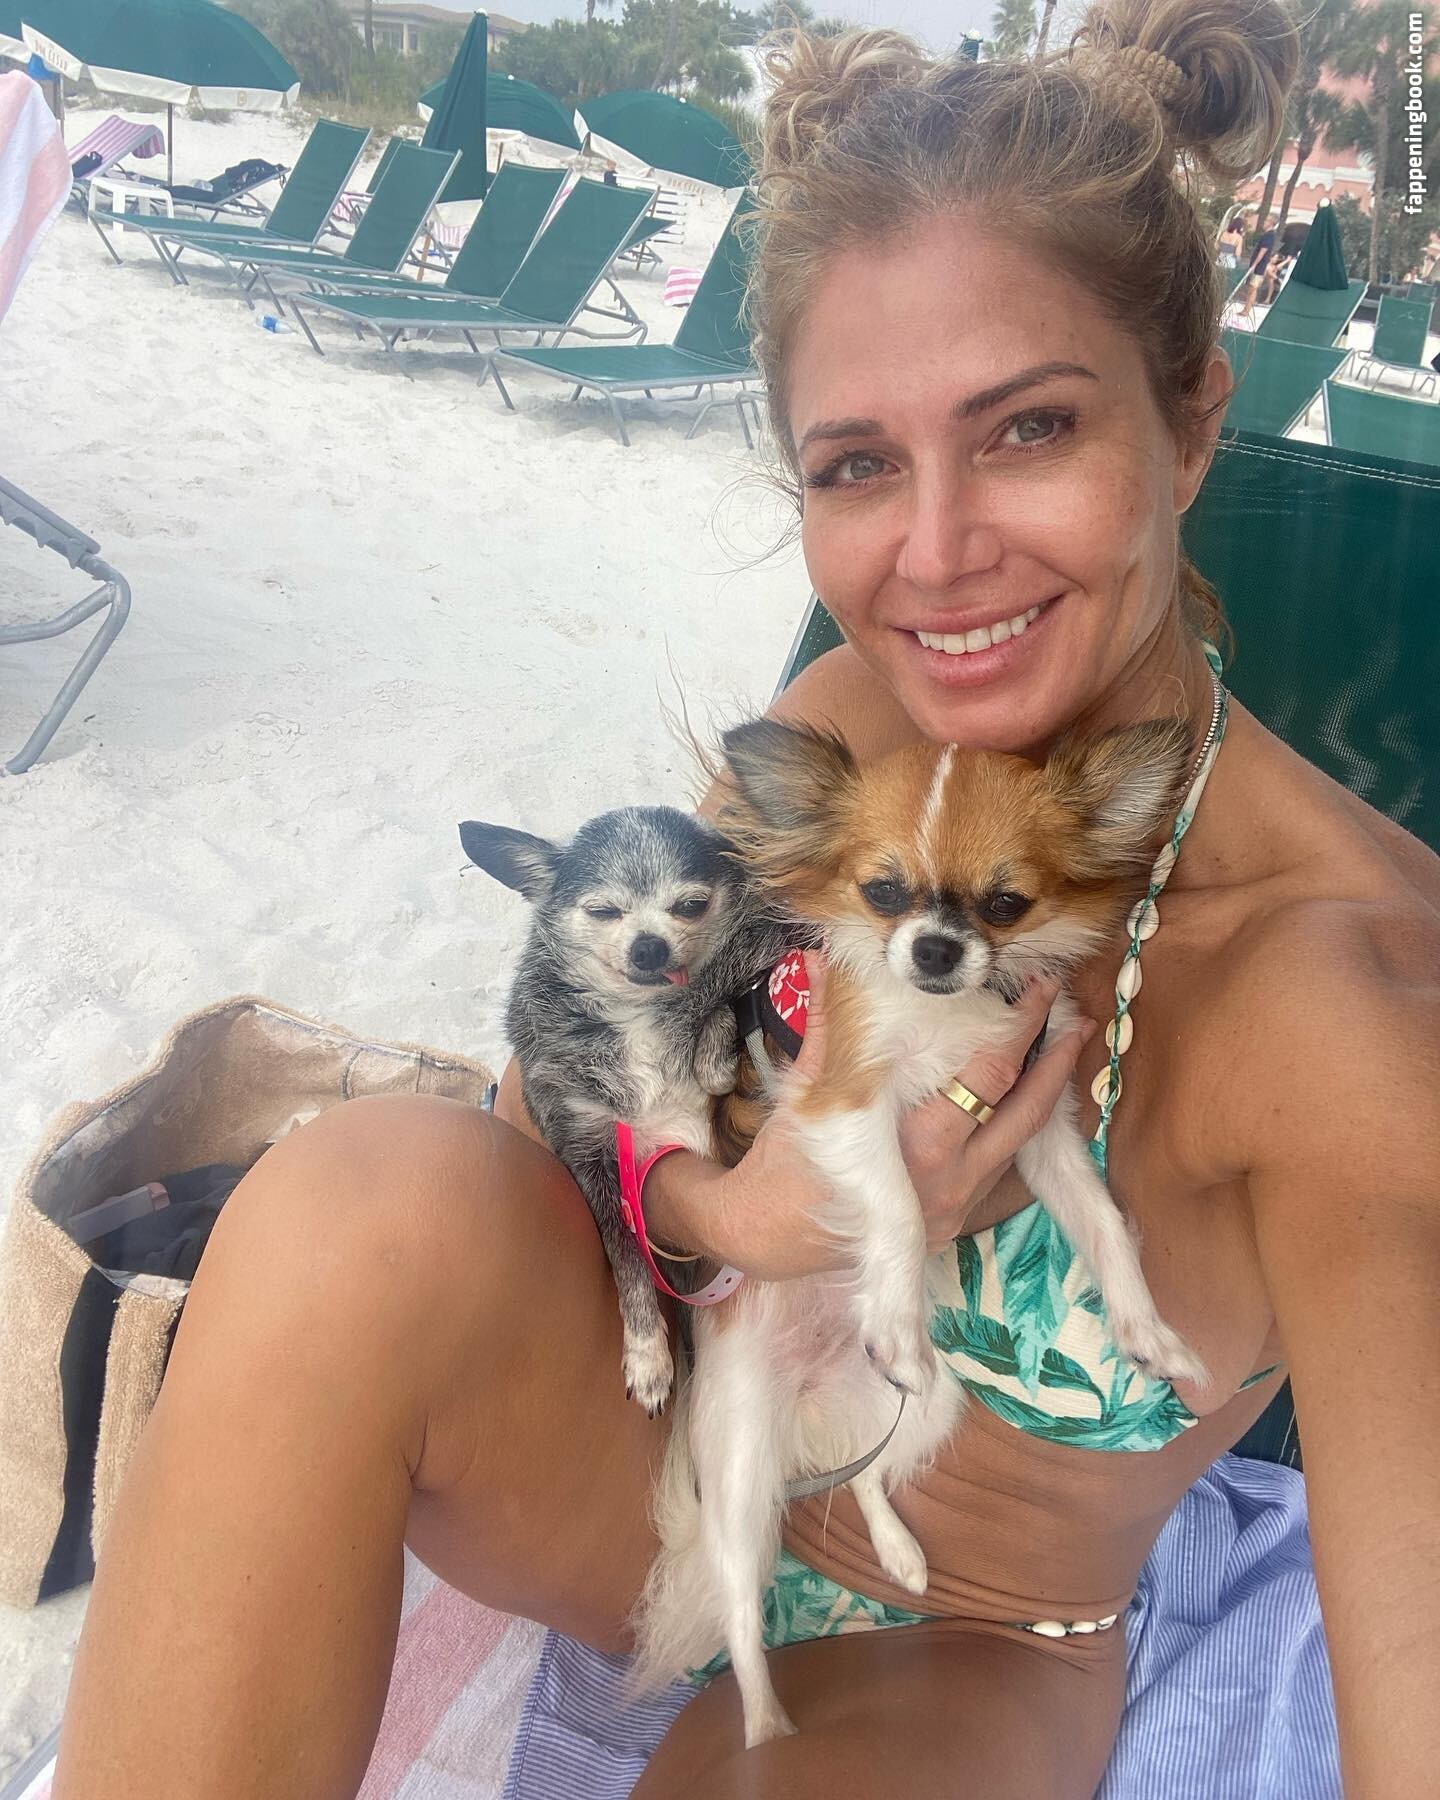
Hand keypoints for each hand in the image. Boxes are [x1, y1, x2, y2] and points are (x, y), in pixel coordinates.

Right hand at [648, 955, 1096, 1279]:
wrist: (769, 1238)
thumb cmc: (782, 1160)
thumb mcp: (805, 1089)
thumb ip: (830, 1026)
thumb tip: (829, 961)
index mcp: (913, 1142)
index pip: (990, 1074)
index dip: (1021, 1028)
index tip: (1038, 990)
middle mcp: (947, 1180)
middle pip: (1024, 1111)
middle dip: (1055, 1059)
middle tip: (1072, 1013)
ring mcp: (956, 1207)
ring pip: (1021, 1143)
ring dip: (1046, 1093)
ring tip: (1066, 1046)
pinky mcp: (955, 1223)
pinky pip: (1001, 1167)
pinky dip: (1018, 1127)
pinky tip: (1025, 1095)